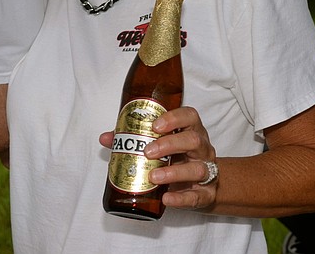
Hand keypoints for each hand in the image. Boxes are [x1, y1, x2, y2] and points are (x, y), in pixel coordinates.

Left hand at [99, 106, 217, 209]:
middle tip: (148, 152)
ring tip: (153, 176)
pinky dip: (181, 198)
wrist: (202, 186)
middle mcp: (202, 149)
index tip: (155, 125)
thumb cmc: (179, 159)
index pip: (189, 117)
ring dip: (174, 172)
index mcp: (191, 131)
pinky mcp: (206, 194)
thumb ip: (135, 140)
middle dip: (170, 144)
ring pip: (198, 168)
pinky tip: (166, 198)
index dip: (174, 118)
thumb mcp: (163, 145)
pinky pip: (197, 196)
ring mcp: (206, 171)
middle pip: (193, 140)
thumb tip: (107, 138)